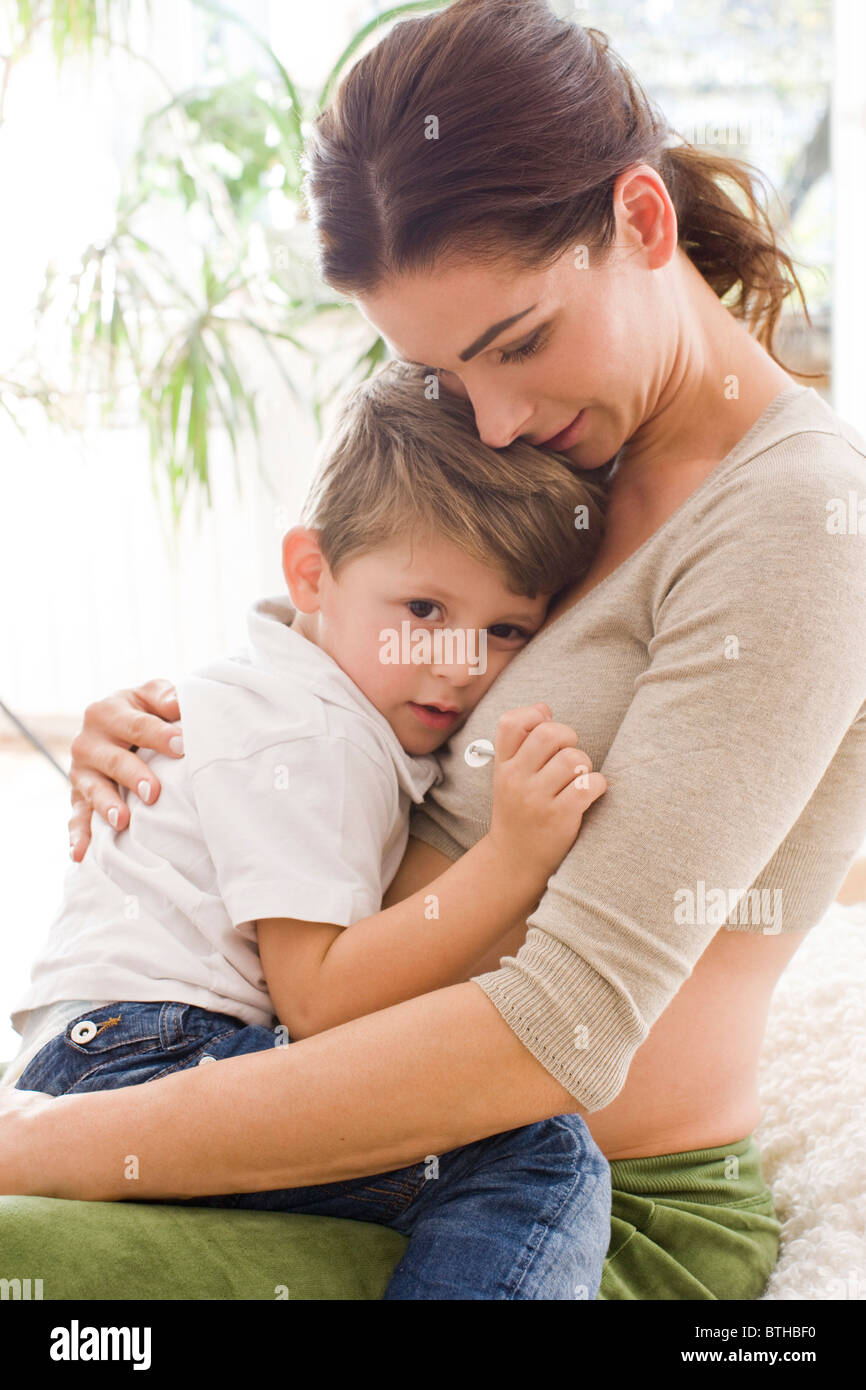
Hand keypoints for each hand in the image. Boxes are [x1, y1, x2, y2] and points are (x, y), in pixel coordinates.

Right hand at [68, 678, 182, 861]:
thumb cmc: (142, 710)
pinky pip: (76, 817)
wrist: (114, 725)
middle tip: (154, 792)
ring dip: (106, 805)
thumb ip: (163, 695)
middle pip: (114, 760)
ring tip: (121, 820)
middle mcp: (88, 741)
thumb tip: (177, 705)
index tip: (182, 745)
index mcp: (107, 711)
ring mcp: (81, 771)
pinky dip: (77, 835)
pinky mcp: (77, 796)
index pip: (136, 724)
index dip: (159, 735)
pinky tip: (80, 854)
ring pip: (93, 790)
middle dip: (134, 776)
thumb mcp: (150, 694)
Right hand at [486, 703, 605, 881]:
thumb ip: (523, 741)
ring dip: (584, 766)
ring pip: (574, 758)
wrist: (513, 861)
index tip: (545, 730)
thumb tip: (544, 707)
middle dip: (569, 738)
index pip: (511, 722)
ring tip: (578, 779)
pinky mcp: (559, 817)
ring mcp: (536, 799)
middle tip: (569, 756)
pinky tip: (589, 794)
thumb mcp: (509, 776)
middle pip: (549, 733)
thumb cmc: (518, 812)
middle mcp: (516, 779)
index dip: (534, 716)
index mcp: (503, 765)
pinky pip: (589, 784)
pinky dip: (597, 785)